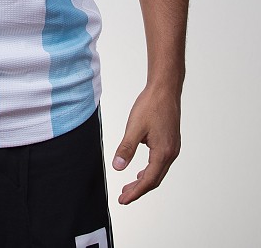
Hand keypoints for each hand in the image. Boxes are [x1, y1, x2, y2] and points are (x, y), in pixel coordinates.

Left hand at [112, 85, 180, 204]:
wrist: (165, 89)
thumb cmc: (151, 105)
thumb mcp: (134, 127)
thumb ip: (126, 148)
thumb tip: (117, 167)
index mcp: (163, 152)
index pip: (148, 180)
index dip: (135, 192)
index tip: (123, 200)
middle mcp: (171, 153)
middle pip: (154, 179)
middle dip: (138, 190)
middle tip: (123, 196)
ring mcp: (173, 148)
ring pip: (158, 171)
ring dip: (144, 180)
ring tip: (129, 187)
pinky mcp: (171, 142)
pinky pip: (160, 163)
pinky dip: (150, 170)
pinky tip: (141, 170)